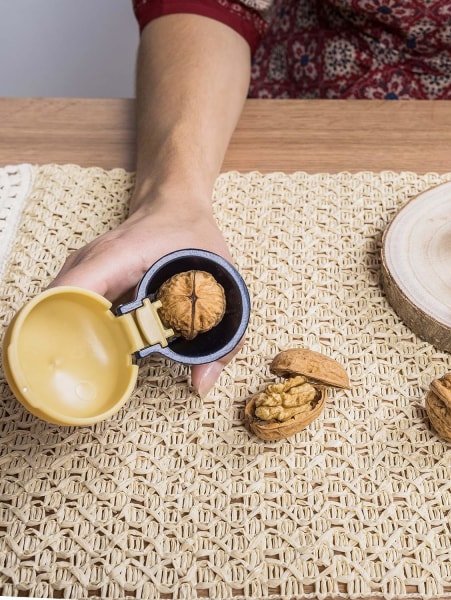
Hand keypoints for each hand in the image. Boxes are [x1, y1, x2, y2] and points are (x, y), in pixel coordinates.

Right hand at [48, 197, 242, 396]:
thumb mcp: (224, 281)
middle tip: (88, 383)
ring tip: (88, 373)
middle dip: (69, 352)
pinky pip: (67, 310)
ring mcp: (80, 270)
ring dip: (71, 344)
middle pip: (55, 312)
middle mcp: (89, 263)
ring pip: (56, 313)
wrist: (174, 205)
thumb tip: (200, 385)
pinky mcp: (82, 280)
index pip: (73, 293)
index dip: (68, 332)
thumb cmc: (194, 237)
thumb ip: (225, 338)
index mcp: (119, 256)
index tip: (82, 366)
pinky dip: (77, 334)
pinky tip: (92, 353)